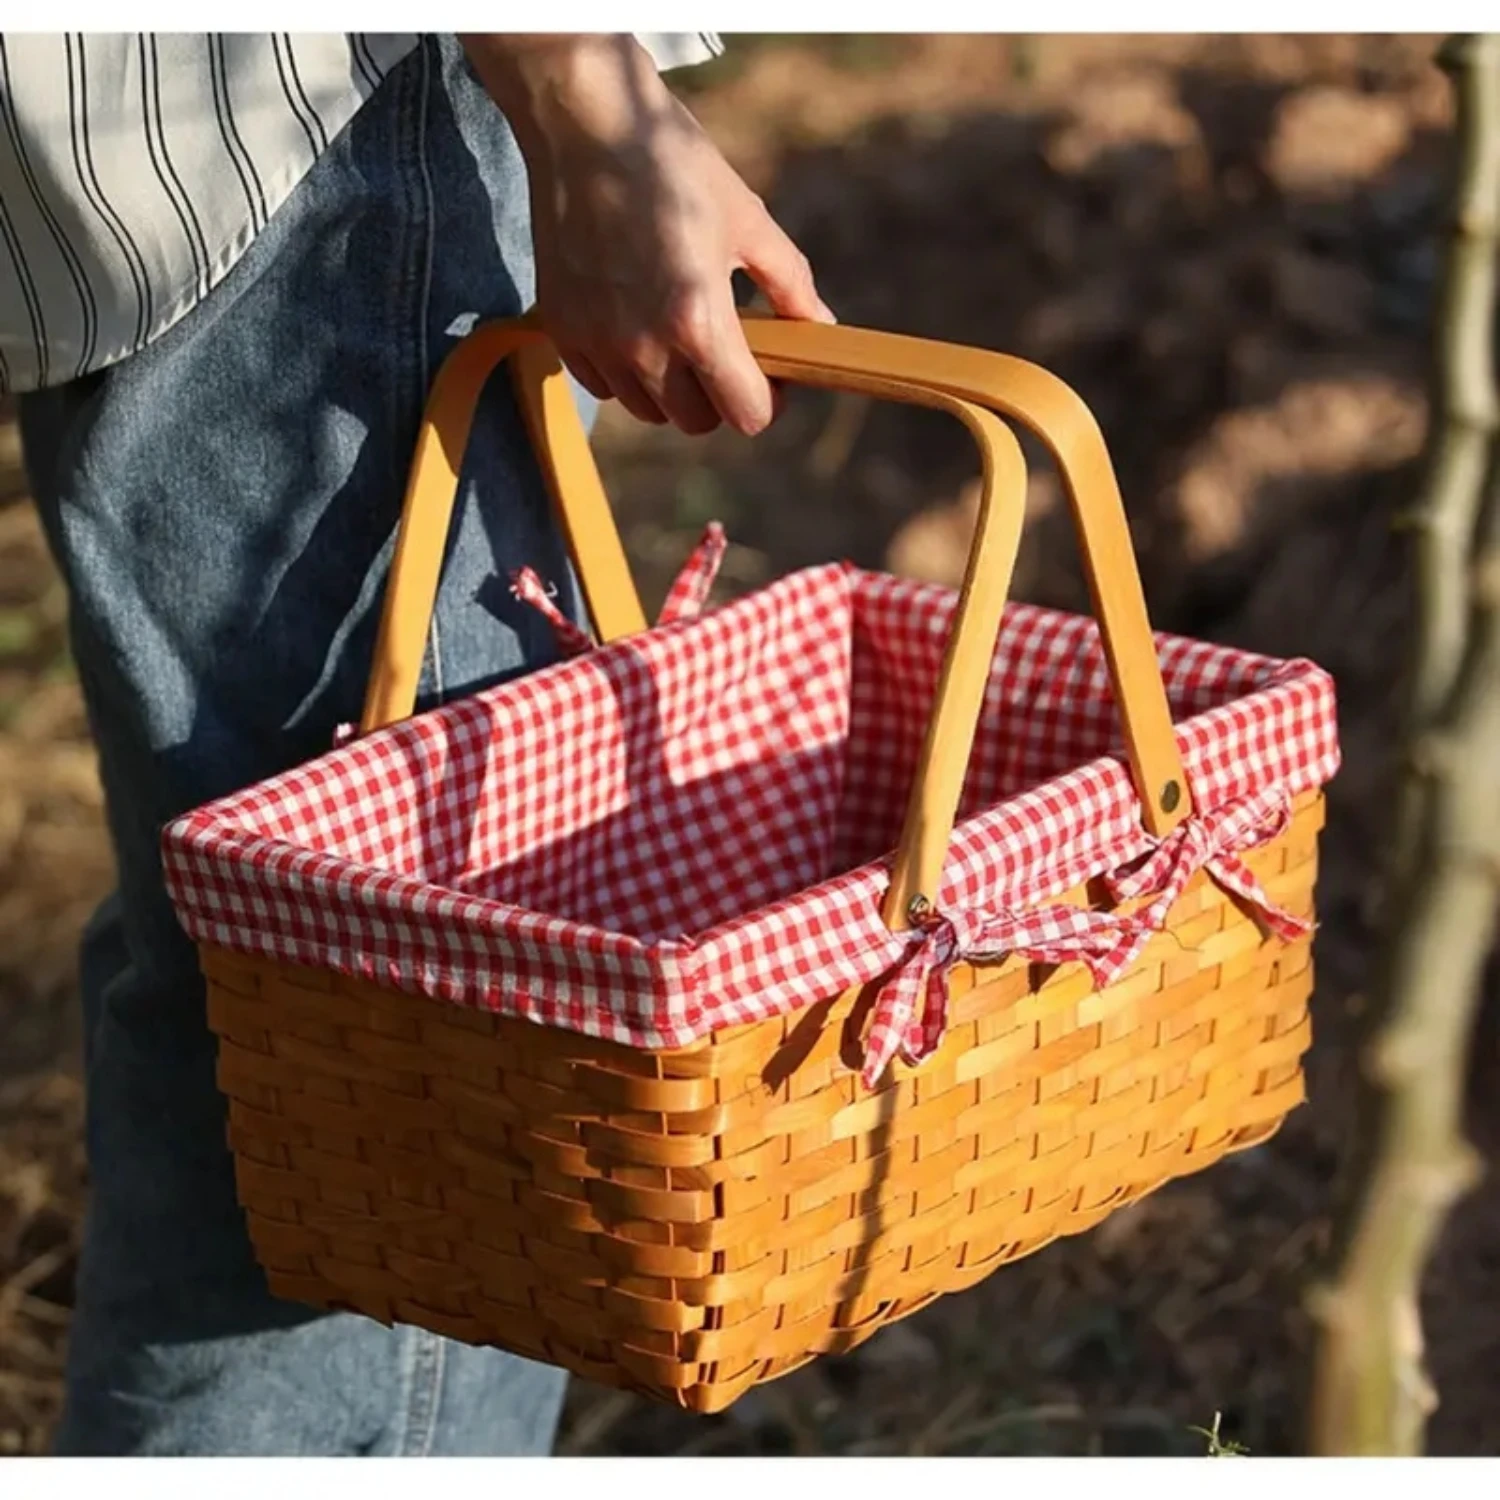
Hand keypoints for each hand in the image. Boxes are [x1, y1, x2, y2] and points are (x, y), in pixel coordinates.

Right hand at [462, 34, 833, 435]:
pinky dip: (625, 371)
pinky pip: (604, 385)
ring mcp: (598, 342)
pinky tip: (636, 323)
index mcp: (699, 321)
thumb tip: (821, 327)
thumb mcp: (747, 220)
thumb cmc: (673, 162)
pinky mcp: (562, 331)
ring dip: (671, 387)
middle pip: (697, 421)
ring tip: (678, 333)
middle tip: (727, 351)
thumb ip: (789, 284)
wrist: (585, 124)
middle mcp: (644, 346)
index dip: (768, 401)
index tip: (771, 374)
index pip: (746, 414)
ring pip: (648, 410)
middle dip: (719, 395)